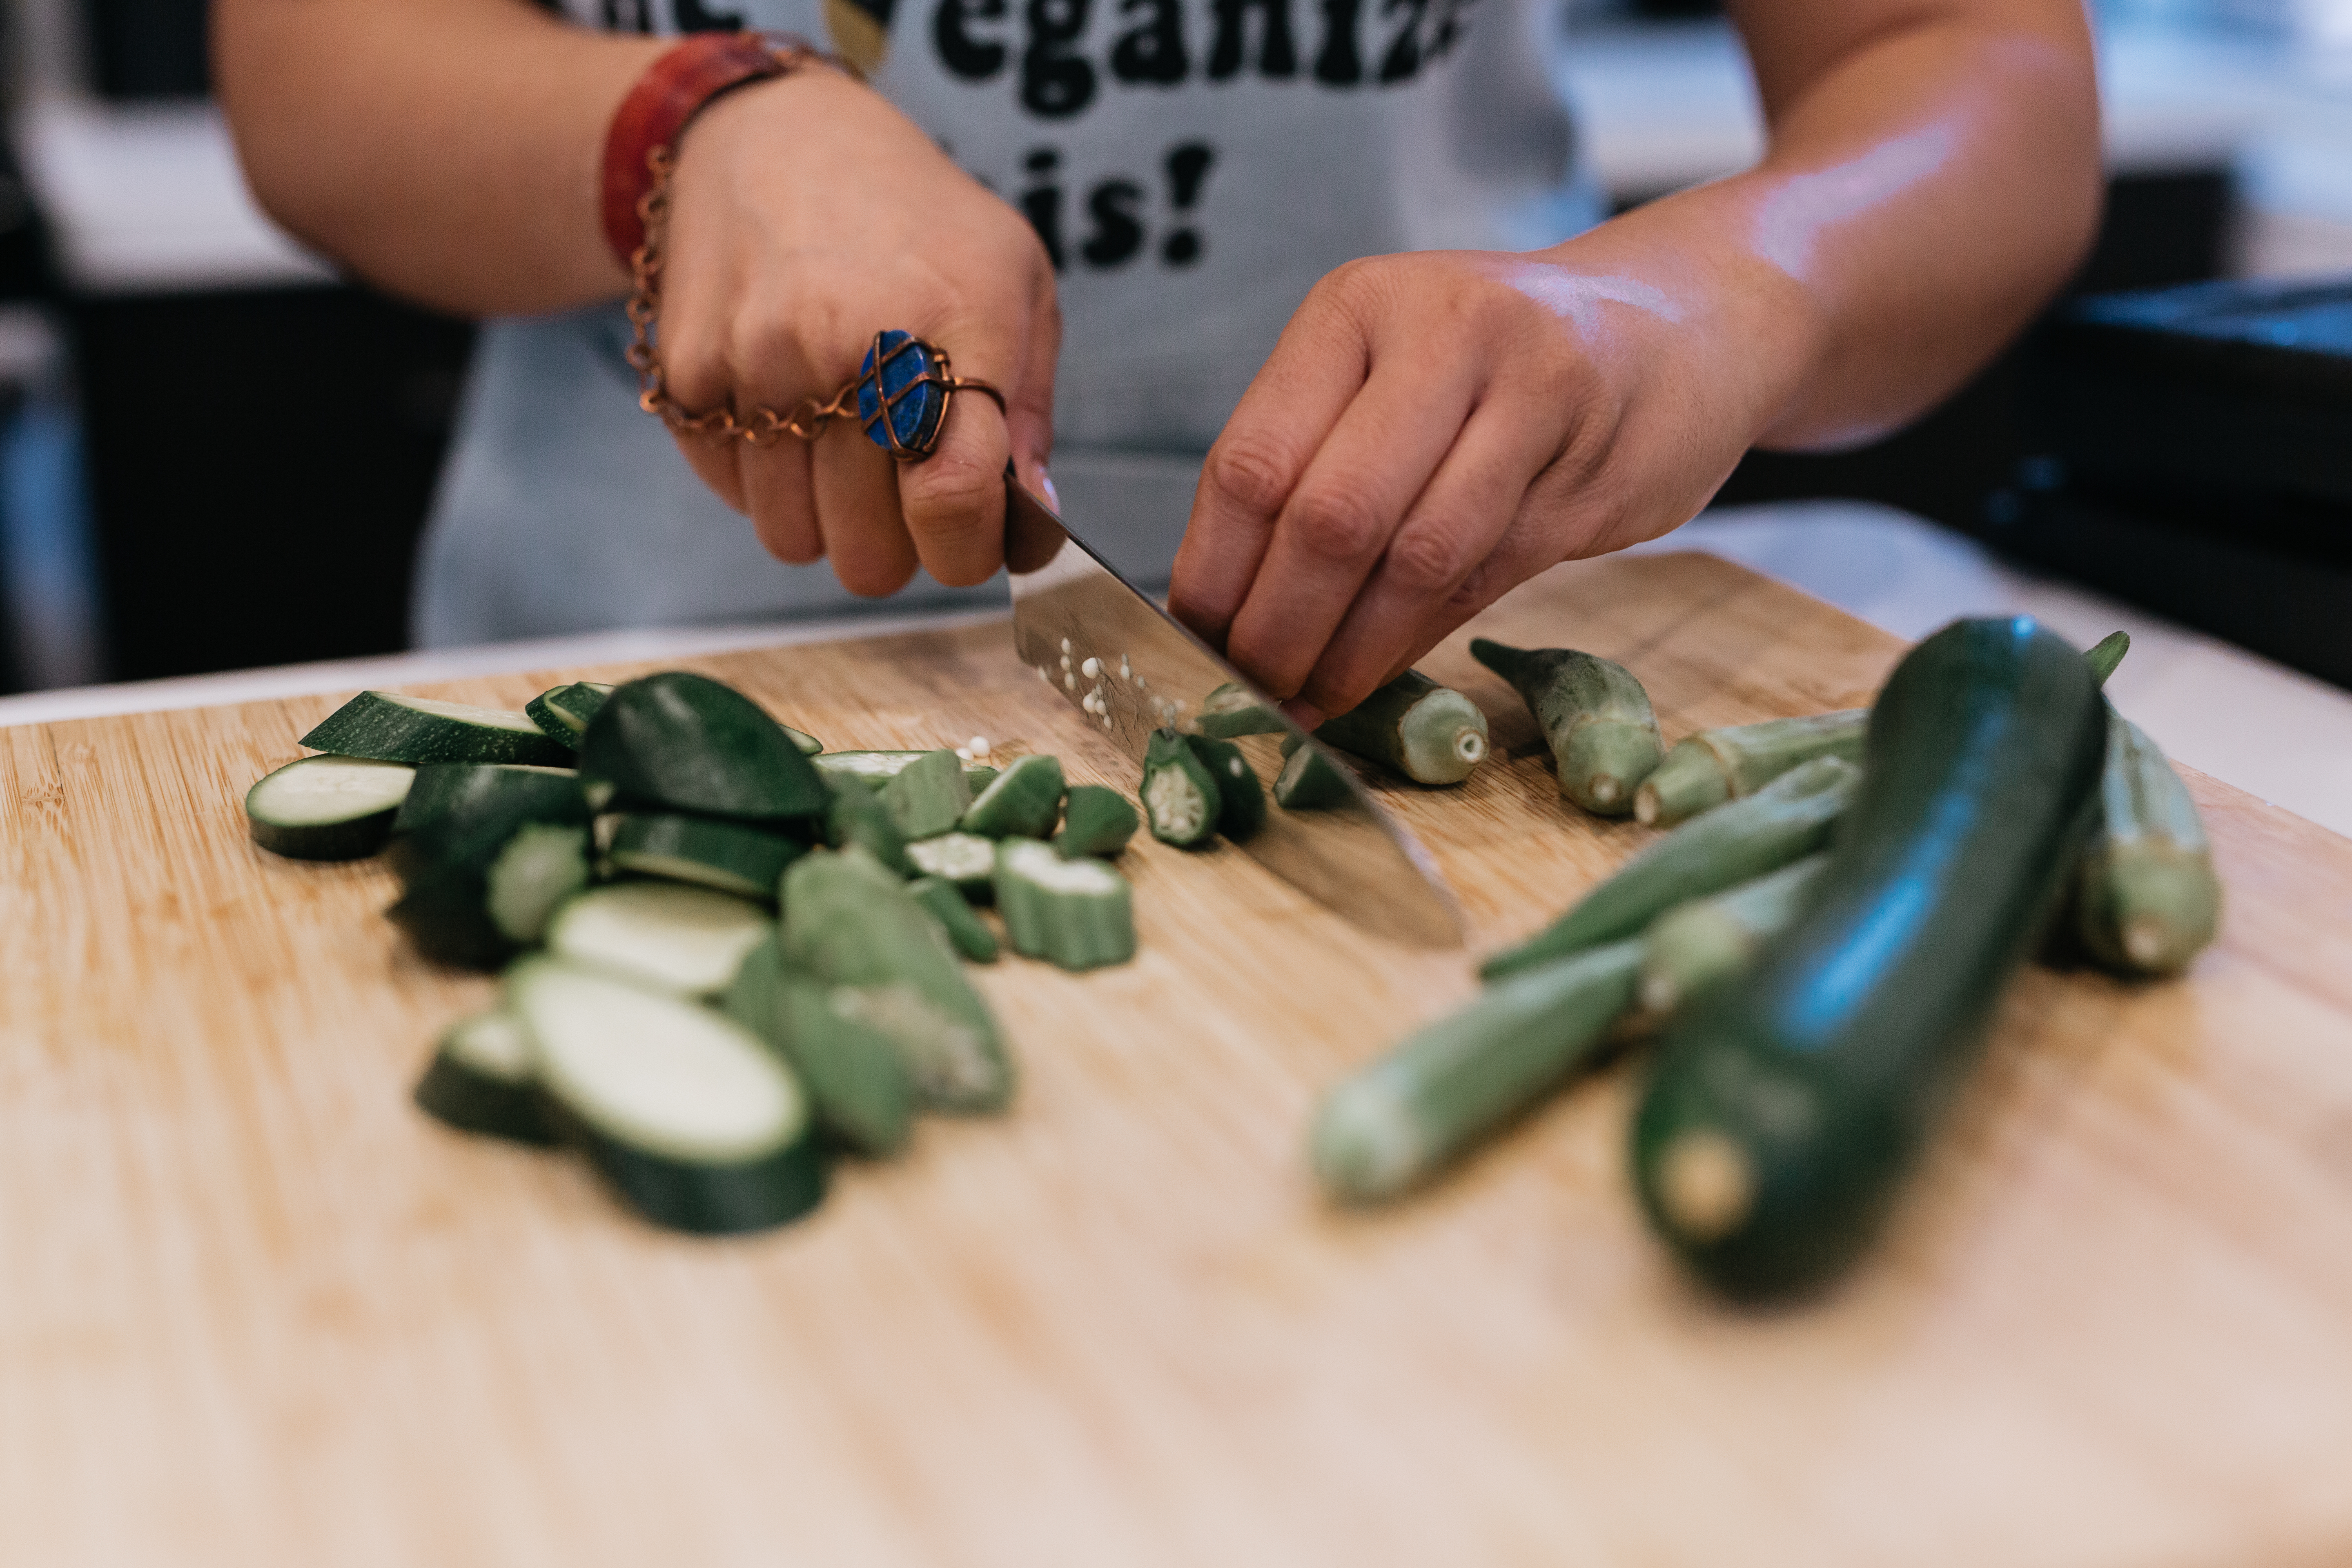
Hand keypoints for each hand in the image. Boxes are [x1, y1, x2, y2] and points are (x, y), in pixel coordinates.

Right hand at [656, 68, 1058, 594]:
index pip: (953, 495)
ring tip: (844, 450)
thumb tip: (1032, 520)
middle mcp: (848, 343)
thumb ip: (1029, 410)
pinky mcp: (690, 373)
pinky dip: (765, 483)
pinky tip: (788, 418)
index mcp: (953, 320)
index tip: (967, 541)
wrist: (772, 138)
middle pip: (871, 549)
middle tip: (903, 491)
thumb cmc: (916, 224)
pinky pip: (735, 497)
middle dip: (897, 545)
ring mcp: (758, 361)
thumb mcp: (1014, 280)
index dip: (966, 551)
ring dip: (826, 522)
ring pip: (794, 540)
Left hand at [1167, 238, 1810, 724]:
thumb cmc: (1501, 359)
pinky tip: (1369, 679)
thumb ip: (1310, 460)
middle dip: (1275, 627)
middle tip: (1247, 690)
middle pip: (1328, 517)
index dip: (1213, 570)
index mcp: (1360, 305)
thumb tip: (1219, 609)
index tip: (1192, 638)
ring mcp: (1530, 400)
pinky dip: (1409, 645)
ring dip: (1345, 653)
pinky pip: (1476, 582)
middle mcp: (1444, 333)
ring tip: (1303, 702)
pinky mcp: (1589, 474)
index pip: (1253, 459)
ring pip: (1410, 561)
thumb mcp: (1390, 366)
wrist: (1682, 325)